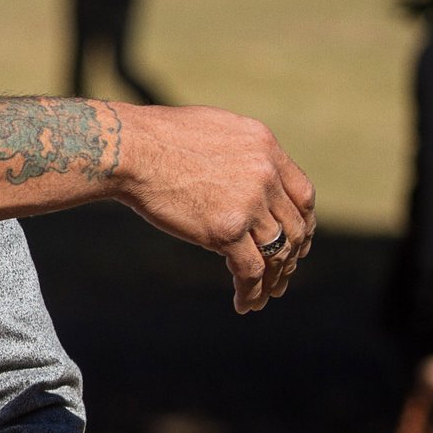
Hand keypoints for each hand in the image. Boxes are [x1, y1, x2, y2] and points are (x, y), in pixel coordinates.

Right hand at [111, 104, 316, 313]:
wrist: (128, 149)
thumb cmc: (156, 137)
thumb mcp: (214, 129)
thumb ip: (240, 153)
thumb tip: (245, 173)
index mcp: (265, 146)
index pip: (303, 195)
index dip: (303, 223)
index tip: (296, 241)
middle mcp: (265, 173)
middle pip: (294, 227)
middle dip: (291, 256)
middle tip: (282, 275)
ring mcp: (249, 202)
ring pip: (276, 252)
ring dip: (273, 279)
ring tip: (263, 296)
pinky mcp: (226, 229)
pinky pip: (250, 270)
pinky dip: (251, 291)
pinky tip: (244, 303)